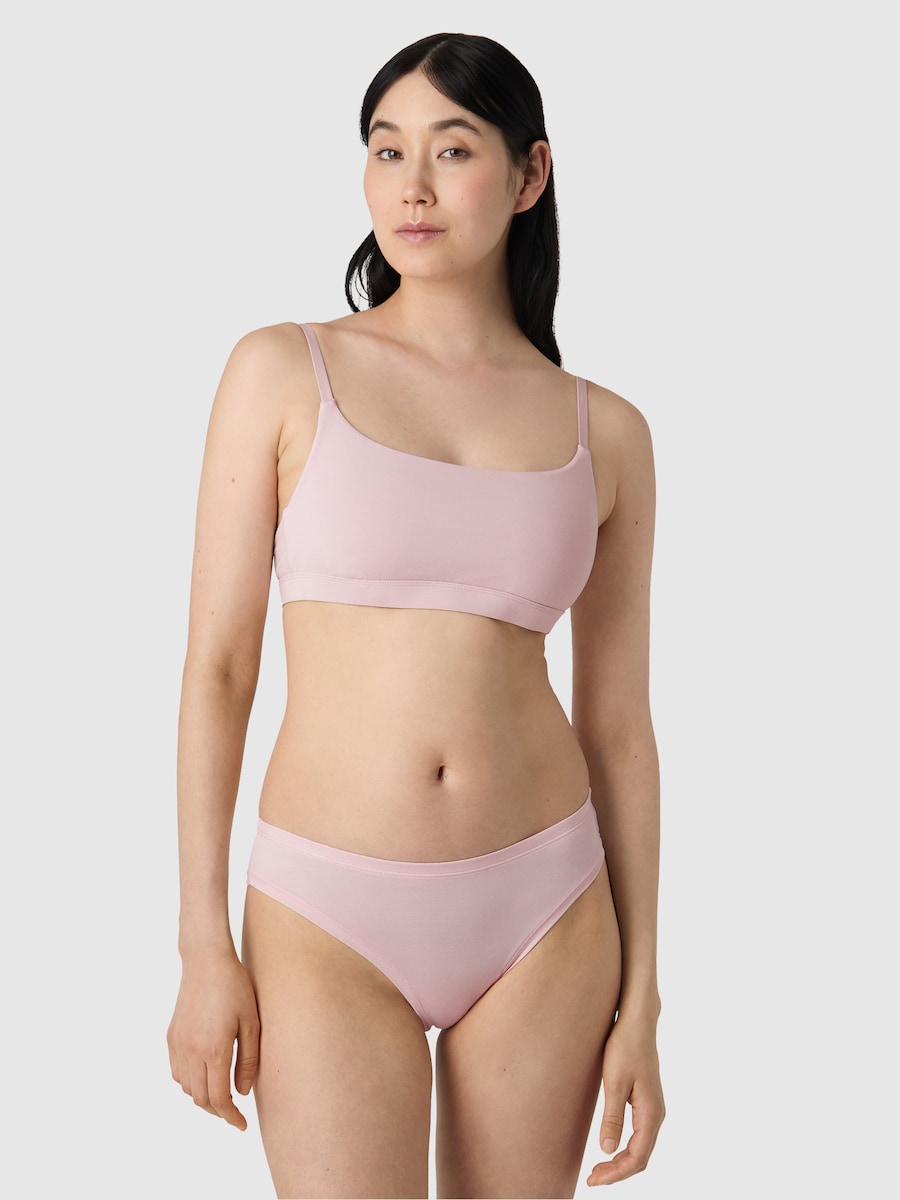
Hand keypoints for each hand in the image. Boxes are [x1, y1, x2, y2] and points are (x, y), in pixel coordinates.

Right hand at [167, 949, 259, 1130]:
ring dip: (203, 1097)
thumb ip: (247, 1060)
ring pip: (187, 1088)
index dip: (231, 1117)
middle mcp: (191, 1051)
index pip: (219, 1098)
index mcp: (214, 1049)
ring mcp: (178, 1045)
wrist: (206, 961)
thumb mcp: (251, 1023)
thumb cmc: (235, 987)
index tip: (242, 1125)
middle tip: (235, 1113)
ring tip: (222, 1094)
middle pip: (200, 1099)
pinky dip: (190, 1082)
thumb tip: (243, 1092)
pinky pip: (177, 1072)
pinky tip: (205, 1075)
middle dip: (218, 1111)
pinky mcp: (171, 1037)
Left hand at [587, 1015, 664, 1185]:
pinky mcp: (645, 1101)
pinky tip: (609, 1147)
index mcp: (652, 1113)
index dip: (616, 1173)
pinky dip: (625, 1148)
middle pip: (641, 1157)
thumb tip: (607, 1150)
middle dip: (618, 1172)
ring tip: (598, 1169)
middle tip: (592, 1179)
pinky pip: (639, 1135)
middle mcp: (656, 1114)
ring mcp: (652, 1108)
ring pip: (641, 1147)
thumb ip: (612, 1117)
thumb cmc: (625, 1046)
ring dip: (621, 1162)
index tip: (594, 1180)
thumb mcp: (614, 1082)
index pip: (638, 1157)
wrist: (637, 1021)